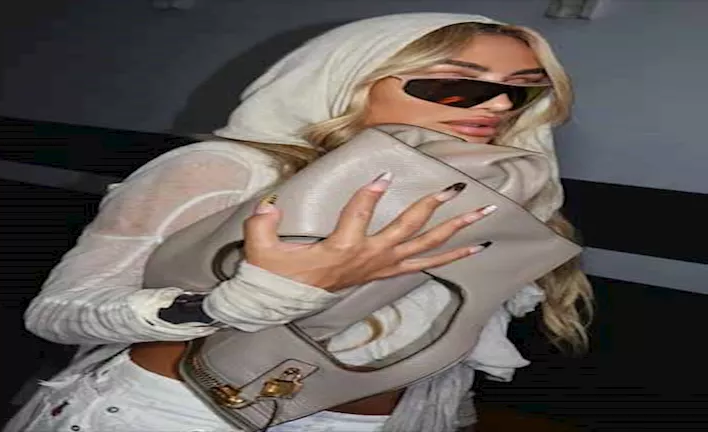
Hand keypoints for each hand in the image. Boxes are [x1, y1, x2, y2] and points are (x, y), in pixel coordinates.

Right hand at [242, 172, 496, 291]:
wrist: (285, 300)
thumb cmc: (275, 272)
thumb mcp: (261, 249)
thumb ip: (263, 225)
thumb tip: (268, 204)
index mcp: (341, 247)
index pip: (359, 213)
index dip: (371, 192)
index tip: (385, 172)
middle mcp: (368, 256)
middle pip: (407, 229)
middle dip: (432, 206)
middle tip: (454, 187)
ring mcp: (380, 265)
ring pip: (424, 248)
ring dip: (454, 231)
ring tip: (482, 216)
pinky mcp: (384, 271)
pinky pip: (424, 265)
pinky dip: (450, 257)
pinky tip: (472, 249)